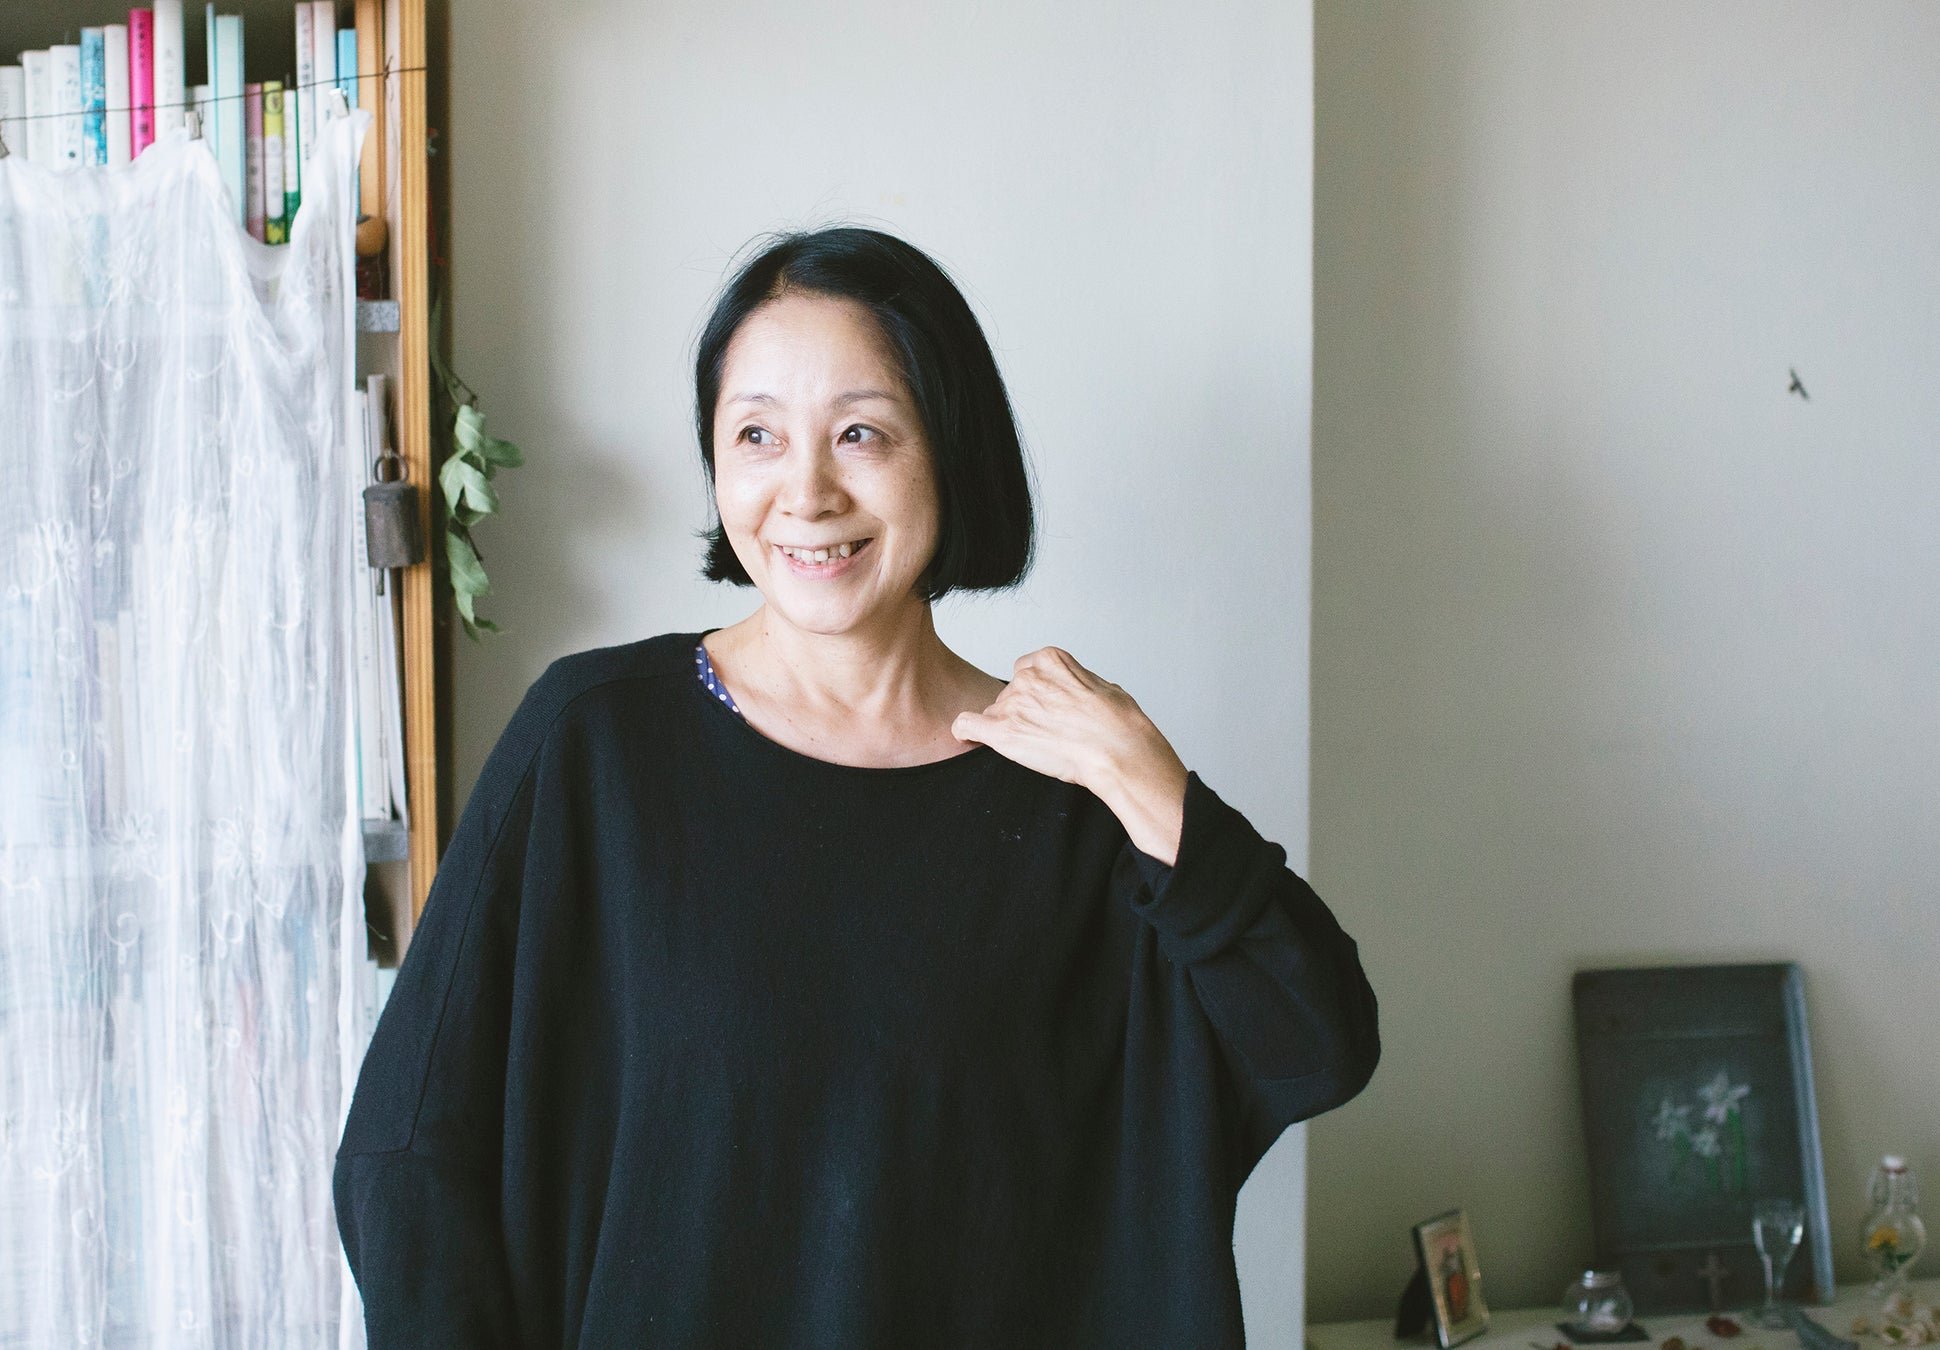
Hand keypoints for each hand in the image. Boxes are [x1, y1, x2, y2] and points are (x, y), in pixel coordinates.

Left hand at [952, 647, 1189, 864]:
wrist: (1117, 752)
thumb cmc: (1118, 725)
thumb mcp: (1104, 686)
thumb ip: (1077, 683)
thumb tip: (1075, 691)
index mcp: (1050, 659)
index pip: (1026, 670)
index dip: (1037, 693)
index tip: (1046, 708)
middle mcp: (1027, 676)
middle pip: (1010, 693)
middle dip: (1023, 712)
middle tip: (1046, 732)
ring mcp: (1012, 703)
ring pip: (995, 712)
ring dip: (1009, 727)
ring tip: (1035, 745)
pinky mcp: (1001, 732)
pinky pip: (966, 726)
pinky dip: (966, 733)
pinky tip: (971, 739)